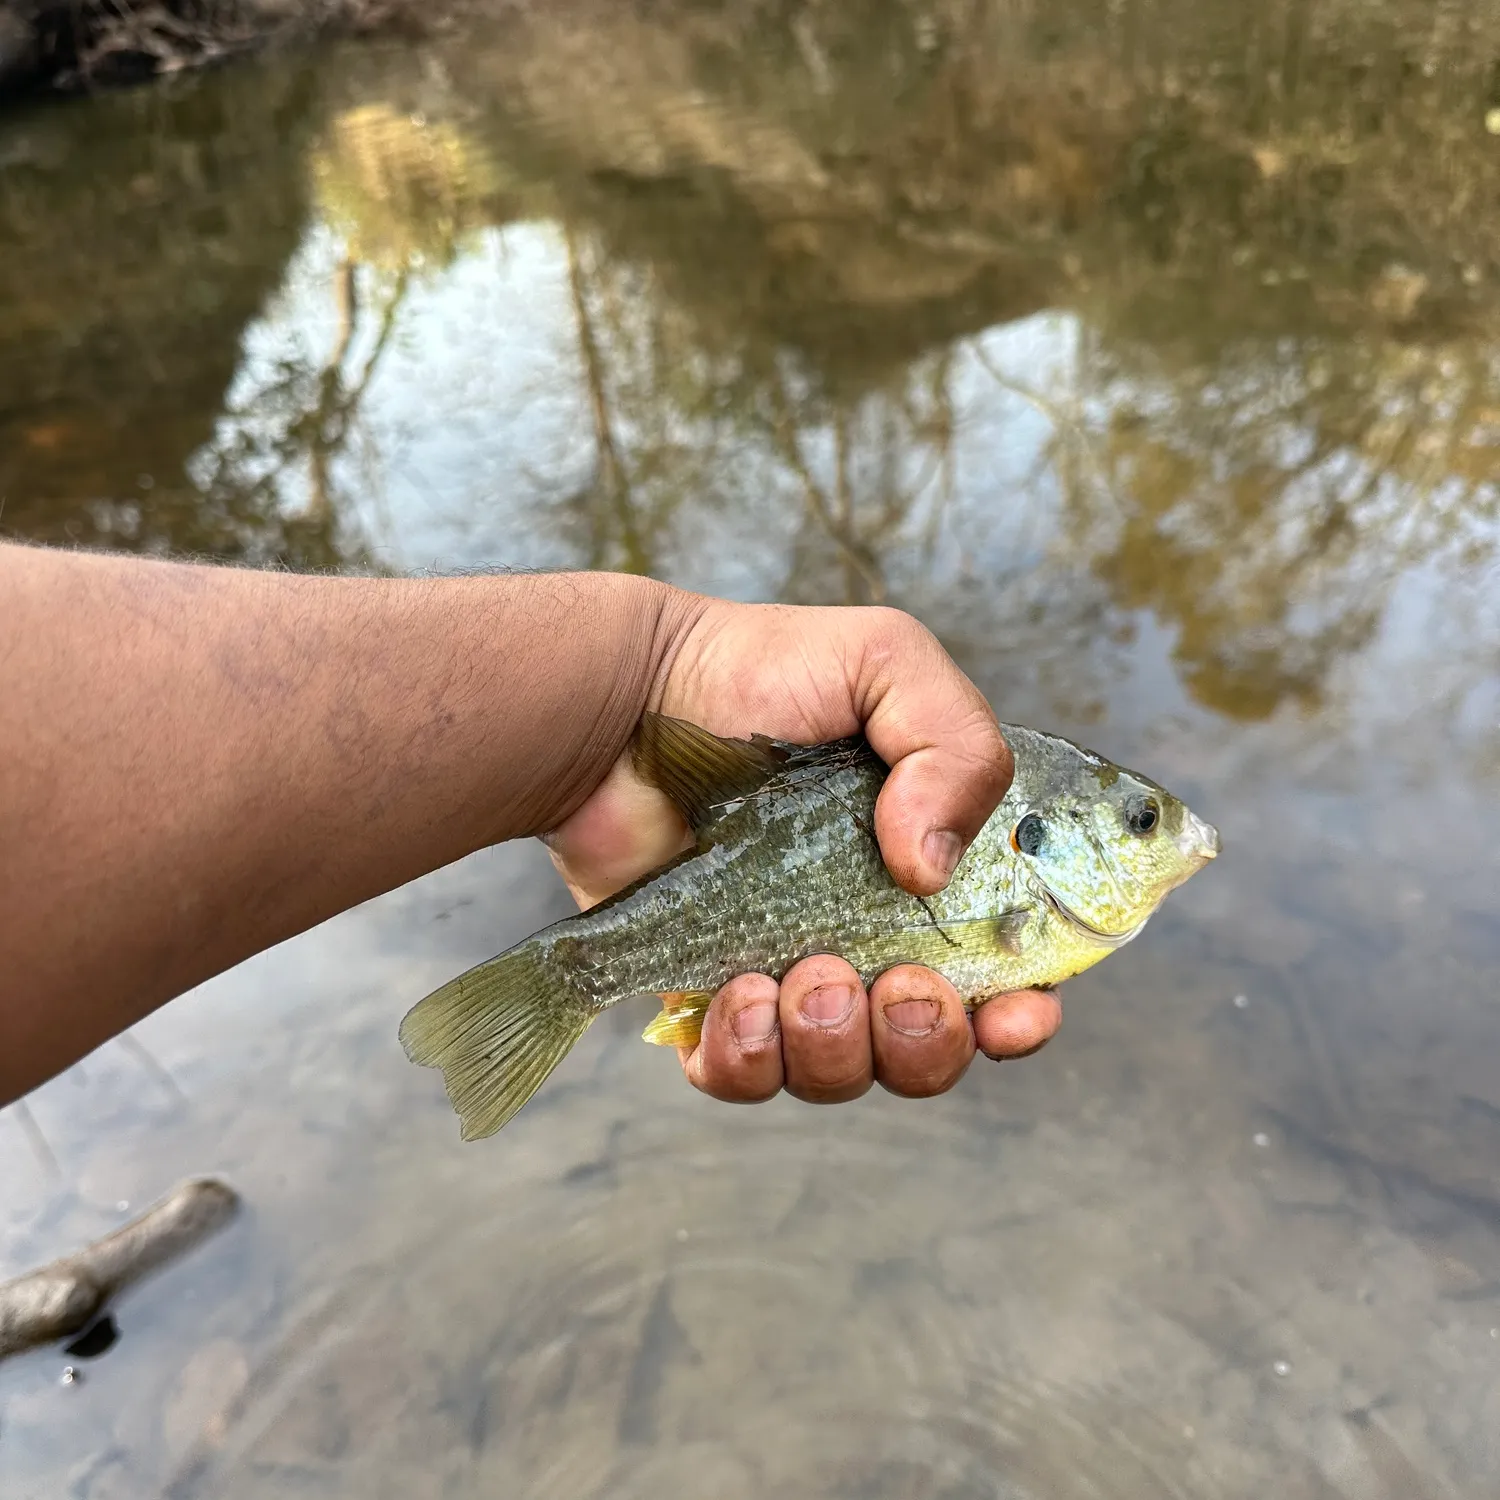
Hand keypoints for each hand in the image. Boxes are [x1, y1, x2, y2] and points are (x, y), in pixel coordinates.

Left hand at [545, 597, 1061, 1103]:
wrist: (629, 695)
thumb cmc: (760, 672)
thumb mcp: (888, 662)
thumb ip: (956, 747)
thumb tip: (933, 870)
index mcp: (924, 870)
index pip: (998, 976)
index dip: (1017, 1013)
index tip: (1012, 1014)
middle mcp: (863, 935)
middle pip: (925, 1049)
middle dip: (922, 1039)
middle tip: (891, 982)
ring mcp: (784, 969)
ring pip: (839, 1071)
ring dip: (835, 1044)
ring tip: (799, 974)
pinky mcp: (704, 994)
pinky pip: (741, 1075)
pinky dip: (750, 1058)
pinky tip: (739, 994)